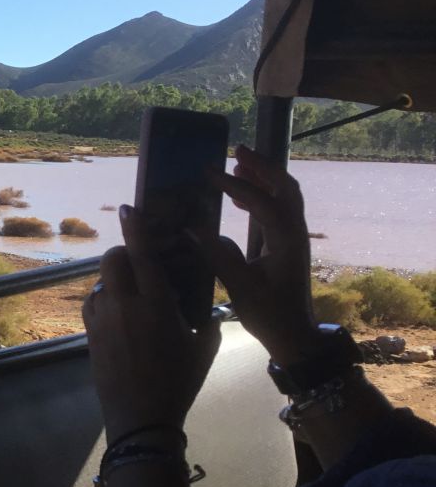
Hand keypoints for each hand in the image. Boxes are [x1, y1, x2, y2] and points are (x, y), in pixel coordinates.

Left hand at [83, 206, 220, 442]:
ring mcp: (102, 319)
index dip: (136, 228)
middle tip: (139, 260)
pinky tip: (118, 313)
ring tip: (133, 293)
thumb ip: (204, 318)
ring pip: (101, 282)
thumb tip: (204, 304)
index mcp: (156, 304)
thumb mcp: (204, 347)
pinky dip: (104, 300)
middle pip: (113, 260)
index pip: (142, 255)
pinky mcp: (89, 334)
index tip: (129, 208)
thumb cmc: (179, 382)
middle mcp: (124, 305)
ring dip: (115, 279)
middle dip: (124, 253)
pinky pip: (94, 304)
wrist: (141, 419)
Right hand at [194, 144, 320, 365]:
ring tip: (237, 163)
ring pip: (285, 195)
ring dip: (264, 177)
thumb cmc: (268, 315)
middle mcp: (294, 233)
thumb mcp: (240, 287)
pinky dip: (261, 195)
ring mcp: (294, 238)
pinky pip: (279, 209)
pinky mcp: (287, 244)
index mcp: (285, 242)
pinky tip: (238, 198)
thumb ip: (218, 255)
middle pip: (286, 187)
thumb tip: (192, 227)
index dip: (235, 184)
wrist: (294, 336)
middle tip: (236, 150)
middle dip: (263, 166)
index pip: (262, 202)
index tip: (209, 173)